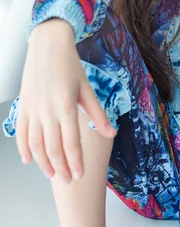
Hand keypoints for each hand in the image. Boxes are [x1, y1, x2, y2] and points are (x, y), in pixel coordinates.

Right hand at [15, 18, 116, 183]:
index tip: (80, 175)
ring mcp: (33, 108)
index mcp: (66, 105)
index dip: (76, 161)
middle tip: (68, 181)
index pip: (71, 142)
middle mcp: (47, 110)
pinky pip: (21, 132)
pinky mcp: (23, 105)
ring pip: (36, 143)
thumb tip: (112, 133)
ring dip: (43, 162)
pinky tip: (29, 160)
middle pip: (53, 147)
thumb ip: (97, 113)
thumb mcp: (86, 88)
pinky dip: (24, 148)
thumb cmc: (70, 65)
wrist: (48, 44)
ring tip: (52, 174)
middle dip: (61, 167)